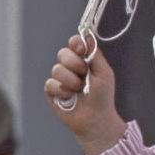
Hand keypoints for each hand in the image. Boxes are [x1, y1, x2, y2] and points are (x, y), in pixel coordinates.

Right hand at [44, 35, 125, 154]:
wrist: (95, 118)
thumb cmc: (103, 96)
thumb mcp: (104, 73)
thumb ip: (95, 55)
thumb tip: (88, 36)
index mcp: (84, 60)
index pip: (75, 43)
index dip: (76, 43)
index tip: (80, 48)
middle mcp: (70, 67)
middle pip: (63, 53)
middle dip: (74, 63)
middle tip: (84, 74)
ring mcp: (60, 78)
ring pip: (57, 69)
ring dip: (71, 80)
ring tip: (80, 89)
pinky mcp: (51, 91)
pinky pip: (51, 83)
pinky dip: (62, 91)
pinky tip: (70, 97)